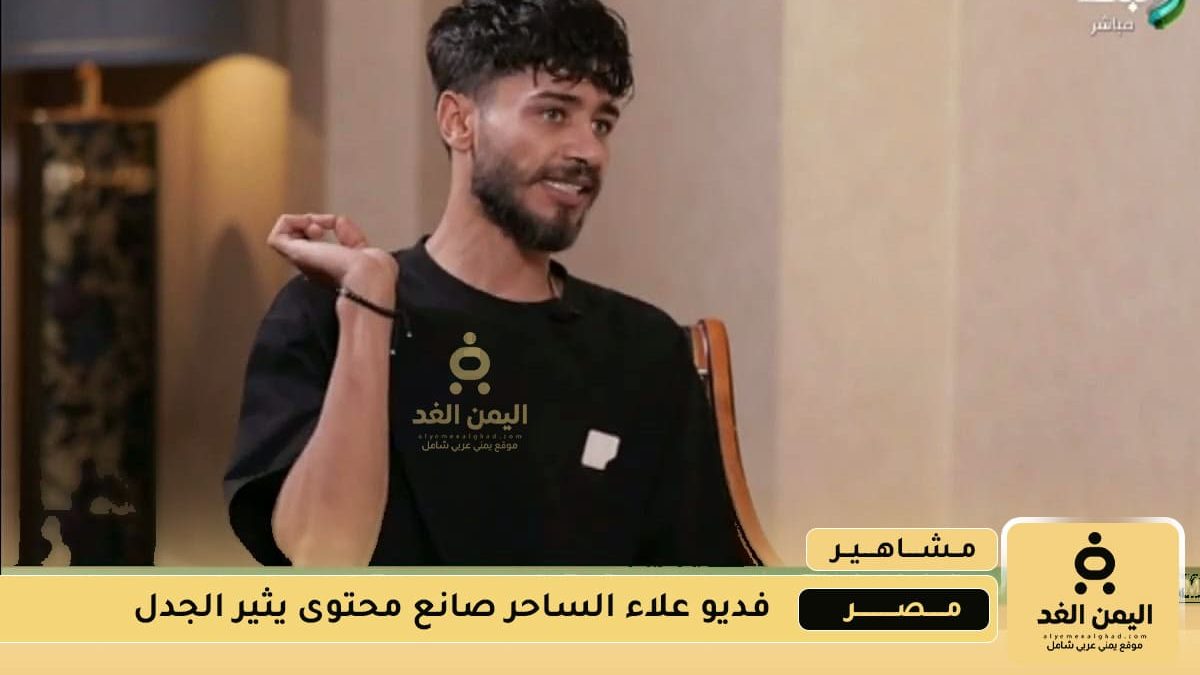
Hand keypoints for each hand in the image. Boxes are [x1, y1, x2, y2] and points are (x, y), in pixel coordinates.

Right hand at [267, 214, 397, 300]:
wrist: (368, 278)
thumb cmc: (374, 271)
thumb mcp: (365, 246)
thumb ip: (350, 234)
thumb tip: (337, 221)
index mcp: (330, 268)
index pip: (315, 245)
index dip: (323, 225)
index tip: (336, 223)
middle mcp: (313, 266)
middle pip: (296, 239)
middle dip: (309, 222)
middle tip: (321, 226)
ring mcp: (302, 261)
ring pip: (282, 237)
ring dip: (297, 221)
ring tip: (315, 226)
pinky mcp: (293, 255)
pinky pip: (275, 236)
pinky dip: (288, 221)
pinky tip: (306, 223)